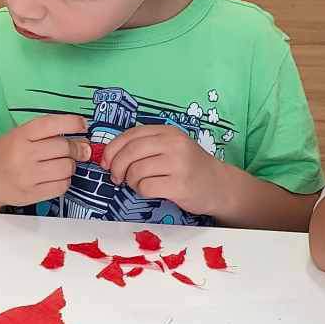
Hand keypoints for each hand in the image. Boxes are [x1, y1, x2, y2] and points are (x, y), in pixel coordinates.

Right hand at [0, 114, 89, 210]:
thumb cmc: (2, 155)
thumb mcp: (17, 136)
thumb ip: (45, 135)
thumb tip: (83, 143)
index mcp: (20, 135)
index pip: (52, 124)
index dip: (73, 123)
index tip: (83, 125)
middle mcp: (23, 154)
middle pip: (64, 147)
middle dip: (77, 148)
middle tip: (78, 150)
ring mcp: (27, 176)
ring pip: (66, 168)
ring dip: (71, 166)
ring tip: (63, 165)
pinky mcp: (31, 195)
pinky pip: (61, 186)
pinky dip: (65, 181)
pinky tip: (56, 178)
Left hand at [101, 125, 230, 216]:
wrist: (219, 185)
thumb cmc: (190, 167)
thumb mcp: (171, 147)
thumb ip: (146, 146)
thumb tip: (110, 155)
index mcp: (168, 132)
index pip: (130, 135)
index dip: (112, 149)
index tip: (105, 162)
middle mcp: (173, 144)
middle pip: (130, 152)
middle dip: (116, 167)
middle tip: (117, 178)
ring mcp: (178, 164)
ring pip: (136, 171)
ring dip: (131, 181)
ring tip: (140, 184)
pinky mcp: (179, 185)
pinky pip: (146, 187)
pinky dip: (142, 191)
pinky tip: (151, 190)